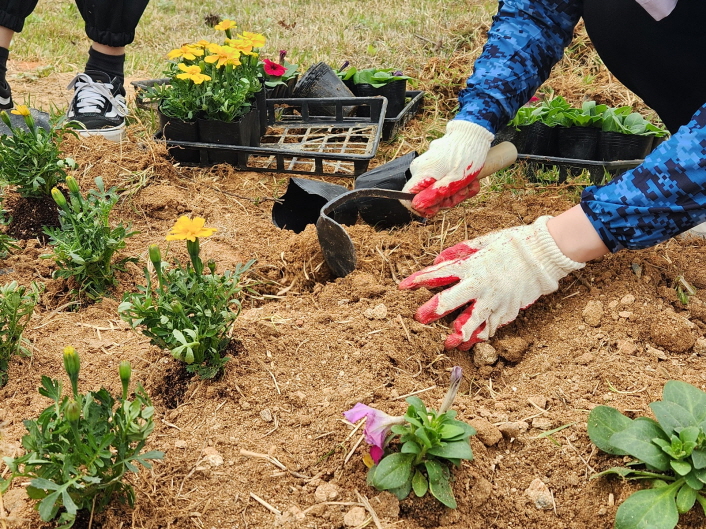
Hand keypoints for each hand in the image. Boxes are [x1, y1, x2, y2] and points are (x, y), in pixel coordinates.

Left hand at [398, 216, 584, 349]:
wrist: (543, 254)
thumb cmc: (511, 243)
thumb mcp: (481, 242)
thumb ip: (458, 253)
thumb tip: (438, 261)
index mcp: (471, 266)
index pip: (438, 274)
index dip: (418, 280)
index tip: (403, 286)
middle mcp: (479, 286)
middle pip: (449, 302)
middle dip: (432, 311)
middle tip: (419, 318)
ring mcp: (494, 301)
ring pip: (471, 322)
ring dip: (457, 334)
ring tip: (447, 343)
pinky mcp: (507, 311)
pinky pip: (490, 328)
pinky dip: (479, 337)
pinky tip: (469, 344)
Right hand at [402, 120, 493, 217]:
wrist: (475, 133)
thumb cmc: (467, 157)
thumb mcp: (454, 181)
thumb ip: (434, 194)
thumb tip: (417, 205)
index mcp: (421, 173)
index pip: (407, 197)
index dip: (421, 207)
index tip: (436, 209)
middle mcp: (420, 167)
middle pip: (425, 194)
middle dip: (444, 199)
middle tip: (462, 193)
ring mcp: (428, 163)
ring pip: (436, 187)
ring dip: (454, 191)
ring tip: (469, 185)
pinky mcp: (436, 160)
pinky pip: (442, 178)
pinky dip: (455, 181)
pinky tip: (469, 179)